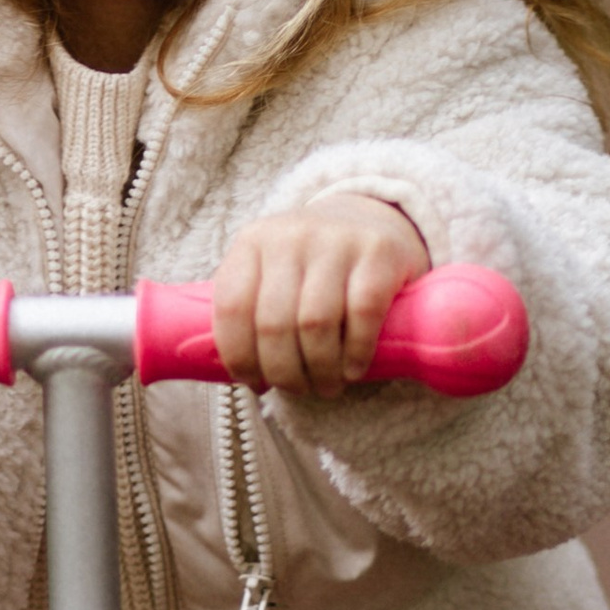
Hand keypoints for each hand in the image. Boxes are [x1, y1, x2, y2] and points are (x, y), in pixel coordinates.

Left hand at [209, 193, 430, 398]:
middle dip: (284, 372)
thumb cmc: (310, 265)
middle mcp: (289, 236)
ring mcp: (335, 240)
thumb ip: (249, 308)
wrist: (369, 219)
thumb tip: (244, 377)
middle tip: (299, 390)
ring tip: (327, 386)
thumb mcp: (270, 270)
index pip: (231, 308)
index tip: (257, 384)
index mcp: (251, 242)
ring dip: (320, 369)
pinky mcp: (378, 252)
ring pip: (315, 323)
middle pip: (273, 324)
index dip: (240, 358)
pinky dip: (356, 352)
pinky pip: (362, 313)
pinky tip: (353, 370)